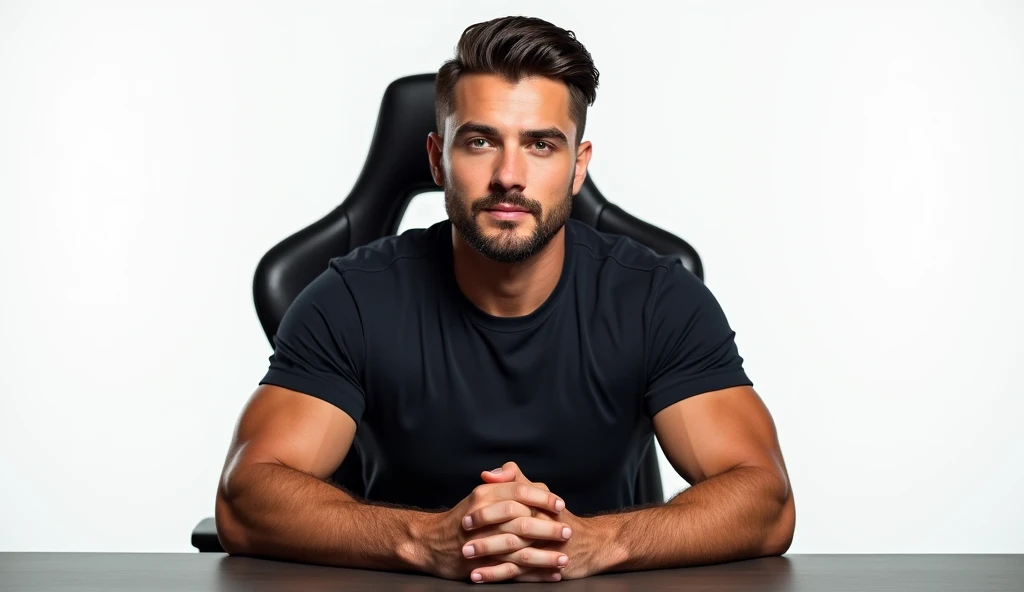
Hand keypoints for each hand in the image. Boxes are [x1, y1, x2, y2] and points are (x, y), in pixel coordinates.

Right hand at [415, 473, 572, 581]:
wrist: (430, 542)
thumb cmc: (462, 518)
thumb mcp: (480, 495)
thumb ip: (504, 485)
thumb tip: (530, 482)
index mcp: (484, 495)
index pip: (519, 492)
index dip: (543, 498)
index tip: (561, 505)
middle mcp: (482, 516)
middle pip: (521, 520)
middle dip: (548, 528)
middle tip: (568, 532)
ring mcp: (481, 542)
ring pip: (519, 549)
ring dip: (545, 555)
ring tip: (564, 557)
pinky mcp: (481, 565)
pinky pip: (512, 571)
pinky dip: (534, 575)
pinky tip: (551, 575)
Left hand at [472, 462, 608, 582]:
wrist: (591, 544)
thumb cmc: (558, 517)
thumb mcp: (540, 493)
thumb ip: (515, 480)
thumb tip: (487, 474)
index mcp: (539, 506)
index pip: (512, 506)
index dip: (487, 513)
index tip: (466, 518)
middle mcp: (543, 526)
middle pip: (510, 531)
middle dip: (484, 537)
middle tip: (461, 541)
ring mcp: (544, 549)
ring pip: (512, 554)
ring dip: (487, 557)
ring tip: (465, 559)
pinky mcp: (543, 568)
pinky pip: (517, 573)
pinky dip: (496, 574)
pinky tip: (478, 576)